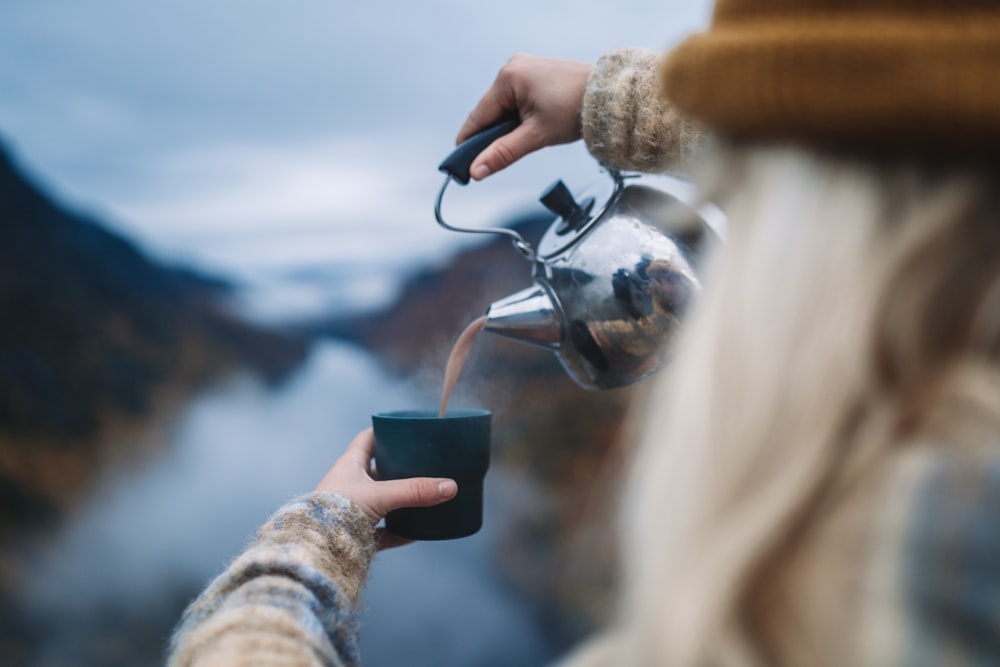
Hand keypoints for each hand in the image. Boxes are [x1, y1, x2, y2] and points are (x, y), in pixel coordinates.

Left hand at [314, 428, 457, 548]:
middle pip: (376, 470)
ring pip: (379, 501)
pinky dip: (399, 531)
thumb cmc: (338, 511)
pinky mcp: (355, 534)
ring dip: (398, 500)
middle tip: (421, 464)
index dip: (384, 432)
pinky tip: (416, 533)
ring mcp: (351, 510)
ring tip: (422, 496)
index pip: (367, 440)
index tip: (403, 429)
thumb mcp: (381, 495)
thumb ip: (415, 491)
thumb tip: (450, 486)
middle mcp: (348, 485)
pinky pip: (382, 531)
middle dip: (397, 468)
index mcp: (349, 466)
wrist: (317, 547)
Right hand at [457, 54, 591, 179]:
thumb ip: (502, 153)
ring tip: (524, 140)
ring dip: (507, 125)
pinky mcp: (536, 71)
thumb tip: (475, 171)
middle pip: (490, 111)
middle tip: (491, 161)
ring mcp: (525, 66)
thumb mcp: (535, 136)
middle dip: (492, 135)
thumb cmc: (575, 111)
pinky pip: (517, 98)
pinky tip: (531, 126)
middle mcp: (512, 66)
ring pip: (504, 106)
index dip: (468, 143)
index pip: (478, 116)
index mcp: (508, 78)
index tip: (460, 165)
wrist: (609, 96)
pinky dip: (518, 115)